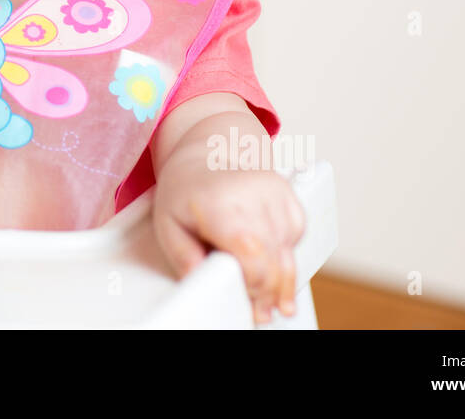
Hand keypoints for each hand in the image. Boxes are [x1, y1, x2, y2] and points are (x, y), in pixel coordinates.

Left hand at [153, 157, 305, 324]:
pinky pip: (297, 232)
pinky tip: (271, 257)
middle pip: (274, 257)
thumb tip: (199, 281)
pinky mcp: (287, 193)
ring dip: (283, 276)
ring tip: (275, 299)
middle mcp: (252, 195)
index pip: (251, 253)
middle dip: (272, 292)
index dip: (256, 286)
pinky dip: (287, 250)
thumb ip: (183, 256)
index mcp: (219, 205)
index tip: (255, 308)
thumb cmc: (186, 189)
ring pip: (289, 248)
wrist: (208, 150)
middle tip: (265, 313)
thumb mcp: (168, 223)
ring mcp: (274, 192)